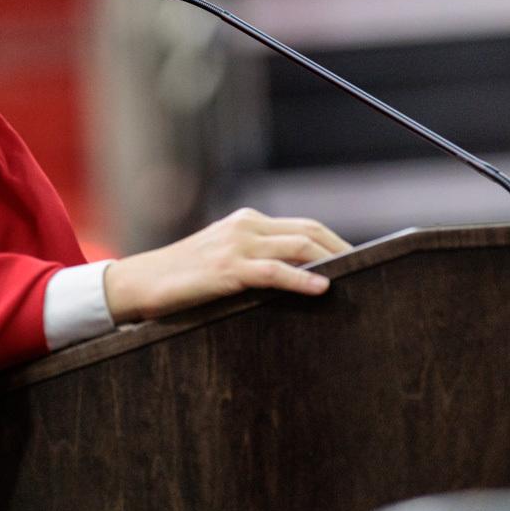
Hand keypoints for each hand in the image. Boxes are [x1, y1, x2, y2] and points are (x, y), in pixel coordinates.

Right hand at [102, 208, 350, 323]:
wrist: (138, 284)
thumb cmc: (180, 278)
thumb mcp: (221, 259)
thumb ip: (254, 259)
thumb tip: (295, 277)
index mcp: (246, 221)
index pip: (303, 226)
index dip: (335, 241)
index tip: (359, 259)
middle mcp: (245, 226)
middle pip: (309, 232)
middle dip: (343, 250)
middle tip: (370, 270)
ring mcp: (236, 246)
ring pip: (298, 246)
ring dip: (332, 261)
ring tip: (358, 278)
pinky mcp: (227, 270)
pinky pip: (274, 272)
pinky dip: (303, 279)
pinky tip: (322, 289)